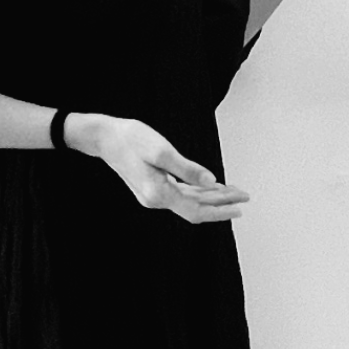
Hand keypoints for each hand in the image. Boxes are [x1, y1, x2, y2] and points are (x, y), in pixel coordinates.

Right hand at [65, 113, 248, 222]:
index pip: (196, 210)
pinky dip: (198, 192)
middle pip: (195, 208)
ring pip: (189, 202)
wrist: (105, 137)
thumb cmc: (131, 139)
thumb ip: (188, 169)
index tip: (240, 207)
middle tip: (244, 196)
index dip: (220, 210)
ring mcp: (153, 196)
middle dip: (221, 203)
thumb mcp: (162, 151)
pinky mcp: (152, 188)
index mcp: (158, 193)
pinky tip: (210, 187)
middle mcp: (155, 200)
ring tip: (233, 191)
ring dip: (212, 198)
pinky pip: (181, 194)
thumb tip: (211, 183)